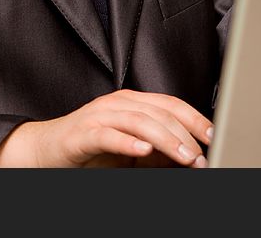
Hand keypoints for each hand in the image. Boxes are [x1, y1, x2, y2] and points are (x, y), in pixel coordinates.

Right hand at [0, 89, 212, 167]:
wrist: (46, 151)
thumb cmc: (90, 150)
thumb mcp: (131, 149)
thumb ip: (157, 149)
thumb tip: (191, 156)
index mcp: (130, 102)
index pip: (170, 104)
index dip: (195, 118)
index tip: (215, 137)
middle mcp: (115, 104)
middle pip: (158, 113)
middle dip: (184, 135)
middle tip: (201, 157)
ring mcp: (97, 117)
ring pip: (138, 121)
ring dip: (165, 140)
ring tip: (184, 157)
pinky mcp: (81, 134)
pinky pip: (107, 135)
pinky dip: (127, 143)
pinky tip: (142, 151)